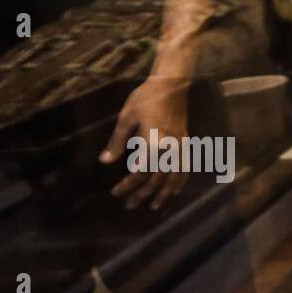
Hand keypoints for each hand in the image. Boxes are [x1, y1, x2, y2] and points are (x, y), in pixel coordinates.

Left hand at [100, 76, 190, 209]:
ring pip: (173, 179)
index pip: (140, 172)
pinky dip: (180, 183)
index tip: (117, 193)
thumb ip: (117, 142)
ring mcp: (180, 148)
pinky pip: (185, 169)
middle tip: (130, 205)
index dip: (128, 185)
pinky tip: (174, 192)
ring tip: (155, 206)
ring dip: (163, 194)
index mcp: (152, 143)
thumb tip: (105, 161)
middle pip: (156, 179)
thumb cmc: (145, 98)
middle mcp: (168, 149)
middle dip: (143, 194)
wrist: (172, 85)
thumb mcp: (126, 118)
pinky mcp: (186, 145)